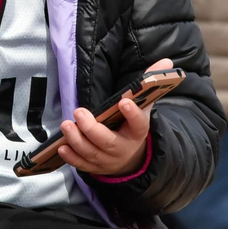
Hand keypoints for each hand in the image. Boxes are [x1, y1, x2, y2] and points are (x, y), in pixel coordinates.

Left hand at [59, 58, 168, 176]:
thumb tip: (166, 61)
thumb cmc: (133, 125)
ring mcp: (109, 160)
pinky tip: (61, 147)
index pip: (138, 124)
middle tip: (79, 112)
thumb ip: (151, 84)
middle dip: (92, 129)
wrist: (131, 156)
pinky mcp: (95, 167)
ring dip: (77, 141)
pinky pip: (83, 165)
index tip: (124, 102)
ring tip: (66, 125)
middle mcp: (124, 148)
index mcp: (138, 131)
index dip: (132, 114)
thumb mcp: (144, 106)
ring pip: (92, 154)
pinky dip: (72, 157)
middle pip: (108, 142)